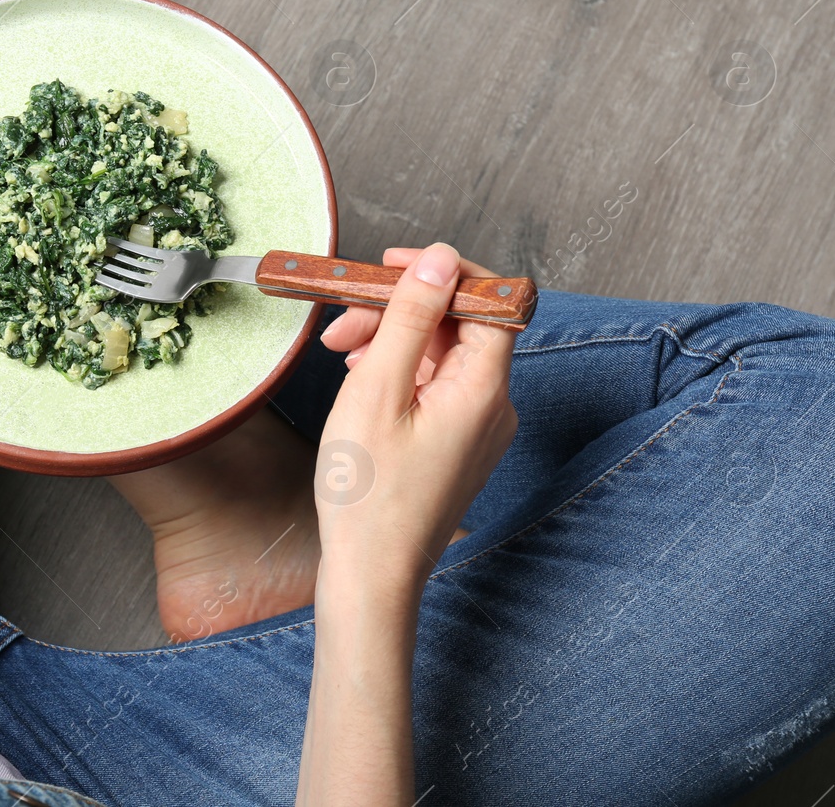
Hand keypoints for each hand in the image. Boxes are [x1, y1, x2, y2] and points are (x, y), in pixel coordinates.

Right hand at [314, 243, 518, 587]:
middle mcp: (494, 406)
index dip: (442, 273)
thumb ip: (410, 318)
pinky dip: (399, 372)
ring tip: (340, 353)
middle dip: (400, 310)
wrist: (371, 574)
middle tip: (343, 321)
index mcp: (485, 389)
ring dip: (393, 340)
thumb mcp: (378, 389)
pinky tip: (360, 378)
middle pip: (459, 325)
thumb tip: (437, 259)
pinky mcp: (458, 444)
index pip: (490, 300)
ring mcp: (478, 428)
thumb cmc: (368, 494)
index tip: (391, 266)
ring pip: (442, 355)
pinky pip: (436, 386)